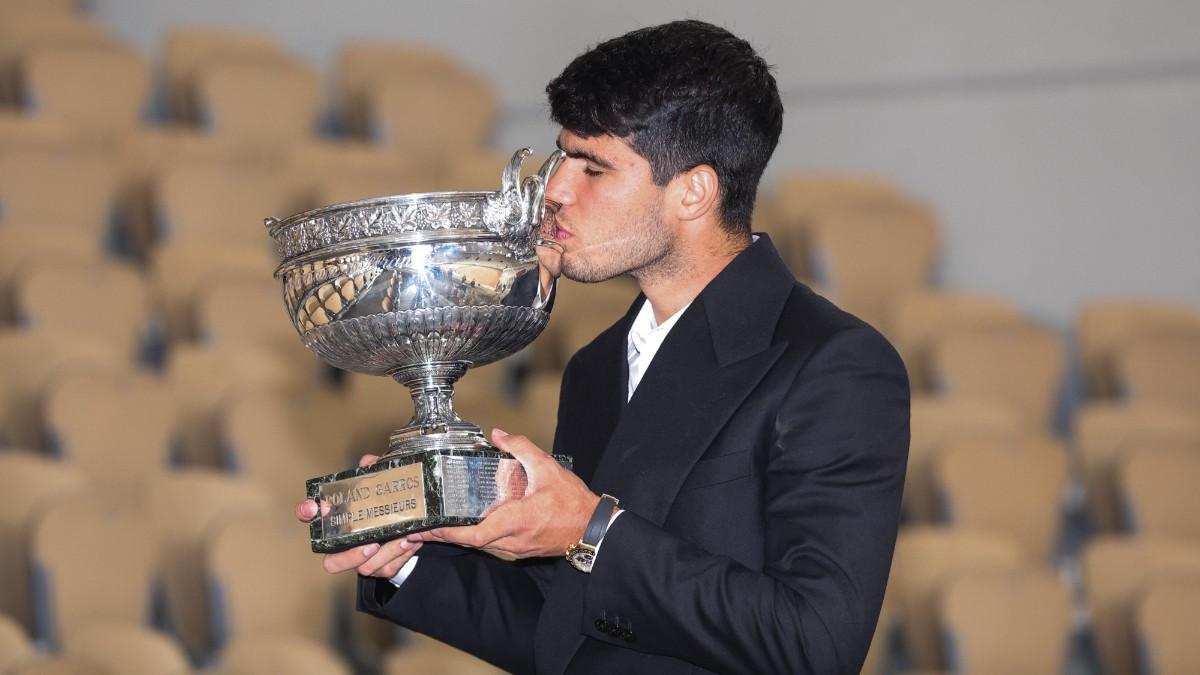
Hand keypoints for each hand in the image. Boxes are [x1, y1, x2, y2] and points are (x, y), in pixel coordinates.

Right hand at [294, 453, 422, 577]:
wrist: (413, 525)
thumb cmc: (388, 505)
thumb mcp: (384, 485)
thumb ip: (376, 471)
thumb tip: (369, 462)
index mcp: (339, 520)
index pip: (310, 516)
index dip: (306, 511)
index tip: (314, 506)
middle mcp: (346, 544)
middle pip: (331, 563)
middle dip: (350, 557)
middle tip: (371, 544)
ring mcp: (362, 559)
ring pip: (365, 568)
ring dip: (387, 554)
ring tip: (403, 539)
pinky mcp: (381, 568)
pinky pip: (387, 569)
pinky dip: (401, 555)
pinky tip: (411, 542)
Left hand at [406, 429, 598, 558]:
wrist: (592, 528)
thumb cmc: (573, 502)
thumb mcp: (548, 468)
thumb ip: (522, 448)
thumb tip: (499, 435)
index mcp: (517, 521)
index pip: (474, 535)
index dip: (448, 533)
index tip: (428, 527)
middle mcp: (512, 541)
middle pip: (470, 543)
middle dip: (444, 535)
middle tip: (421, 526)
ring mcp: (516, 549)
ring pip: (480, 546)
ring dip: (458, 537)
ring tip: (436, 526)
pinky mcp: (520, 550)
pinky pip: (491, 545)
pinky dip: (475, 537)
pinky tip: (466, 525)